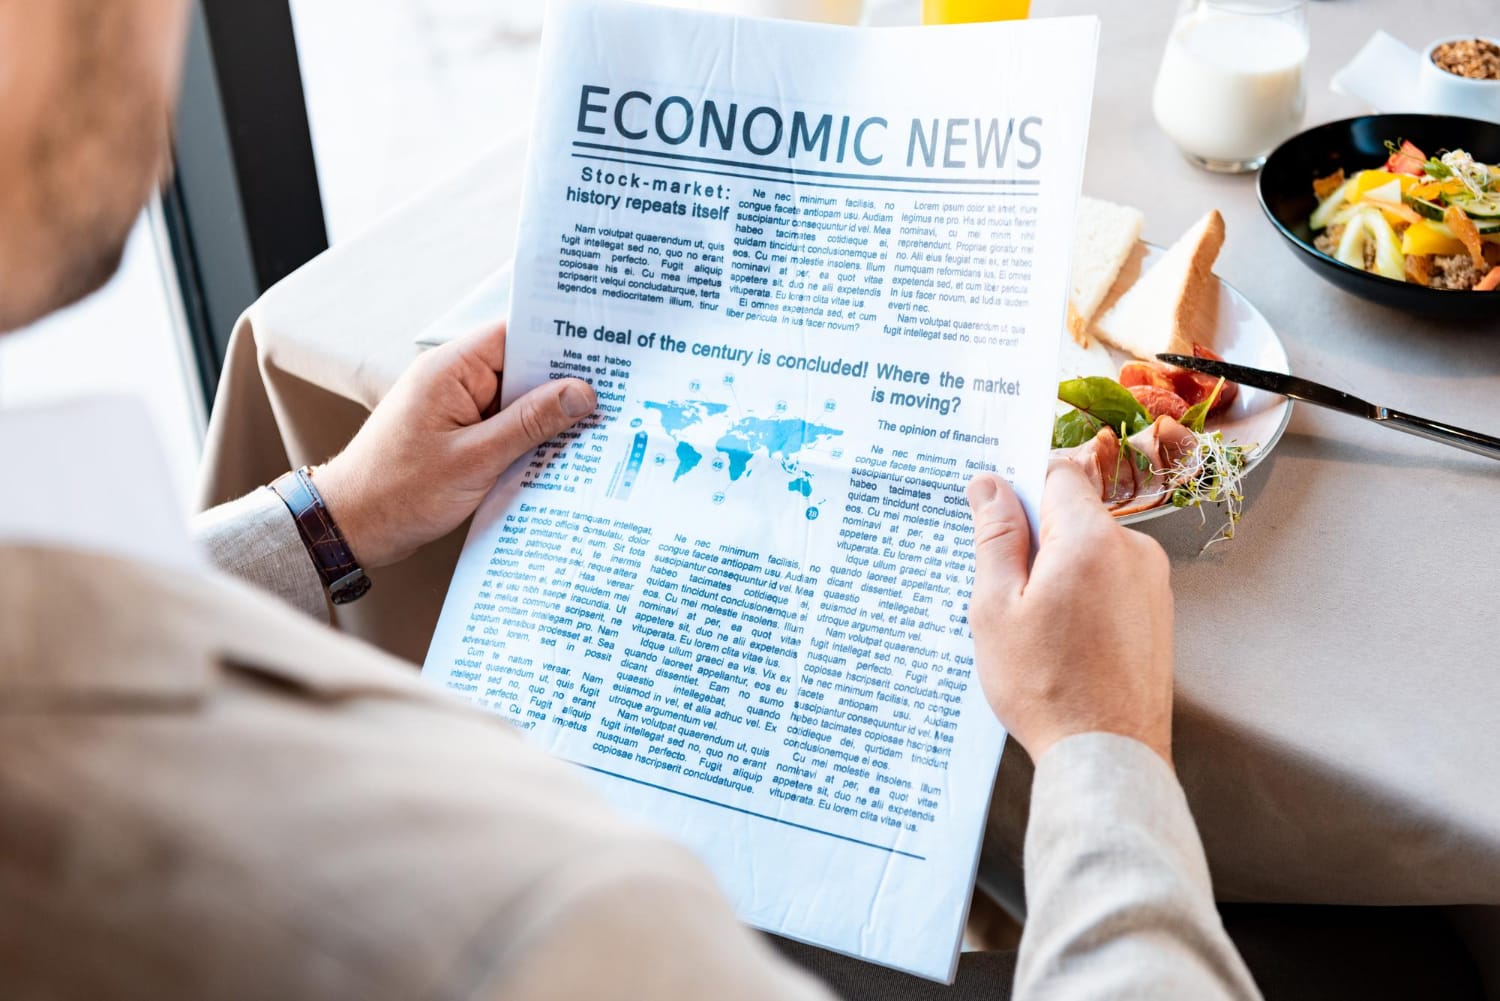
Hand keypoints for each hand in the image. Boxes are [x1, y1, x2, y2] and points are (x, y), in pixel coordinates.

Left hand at [311, 324, 595, 567]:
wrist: (351, 527)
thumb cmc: (399, 491)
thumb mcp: (474, 459)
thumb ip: (530, 423)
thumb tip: (581, 393)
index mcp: (450, 369)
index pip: (516, 334)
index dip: (561, 339)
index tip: (606, 350)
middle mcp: (453, 379)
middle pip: (522, 367)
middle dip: (563, 383)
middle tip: (616, 394)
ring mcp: (455, 407)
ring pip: (516, 400)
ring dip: (547, 416)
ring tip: (596, 426)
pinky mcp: (458, 434)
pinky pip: (503, 425)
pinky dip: (527, 438)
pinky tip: (557, 453)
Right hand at [966, 464, 1174, 765]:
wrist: (1107, 755)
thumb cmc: (1047, 688)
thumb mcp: (996, 608)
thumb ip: (996, 537)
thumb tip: (990, 485)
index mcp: (1091, 539)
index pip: (1057, 473)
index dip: (1020, 485)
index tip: (993, 512)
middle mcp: (1134, 550)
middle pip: (1074, 513)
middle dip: (1035, 537)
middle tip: (1003, 586)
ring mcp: (1153, 583)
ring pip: (1091, 550)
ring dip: (1059, 570)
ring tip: (1033, 625)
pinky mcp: (1158, 613)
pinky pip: (1111, 581)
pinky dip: (1083, 596)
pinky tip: (1061, 640)